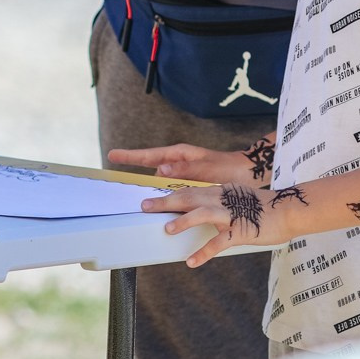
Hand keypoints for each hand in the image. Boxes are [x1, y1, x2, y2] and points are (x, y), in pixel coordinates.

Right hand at [109, 141, 265, 185]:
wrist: (246, 173)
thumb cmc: (228, 169)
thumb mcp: (206, 169)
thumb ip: (184, 169)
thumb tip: (160, 170)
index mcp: (180, 155)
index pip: (149, 155)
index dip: (130, 156)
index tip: (112, 154)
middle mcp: (178, 162)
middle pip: (149, 165)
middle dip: (133, 166)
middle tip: (114, 165)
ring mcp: (182, 171)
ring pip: (160, 179)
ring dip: (151, 186)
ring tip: (137, 193)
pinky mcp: (187, 181)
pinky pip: (170, 187)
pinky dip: (164, 194)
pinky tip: (161, 204)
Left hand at [139, 180, 281, 267]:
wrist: (288, 210)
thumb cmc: (260, 207)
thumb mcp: (235, 198)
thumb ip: (216, 202)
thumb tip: (197, 210)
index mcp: (219, 190)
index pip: (190, 189)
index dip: (169, 192)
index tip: (151, 196)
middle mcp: (222, 198)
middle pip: (189, 196)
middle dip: (166, 201)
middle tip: (145, 206)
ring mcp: (231, 214)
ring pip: (203, 213)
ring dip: (183, 221)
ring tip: (166, 229)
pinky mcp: (241, 230)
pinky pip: (220, 242)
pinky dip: (205, 252)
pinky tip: (192, 262)